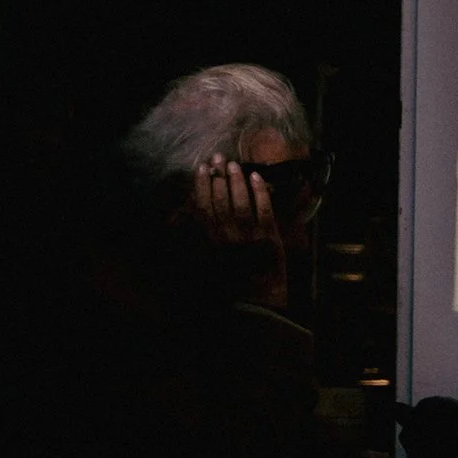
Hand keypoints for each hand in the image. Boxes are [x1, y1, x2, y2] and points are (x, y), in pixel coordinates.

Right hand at [193, 155, 288, 308]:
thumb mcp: (210, 259)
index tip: (201, 168)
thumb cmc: (233, 279)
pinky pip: (264, 209)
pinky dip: (260, 192)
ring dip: (236, 181)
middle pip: (221, 200)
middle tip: (218, 158)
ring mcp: (249, 236)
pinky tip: (256, 177)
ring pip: (240, 202)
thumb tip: (187, 214)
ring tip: (234, 165)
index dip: (202, 185)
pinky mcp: (269, 238)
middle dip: (218, 177)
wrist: (258, 298)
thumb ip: (202, 236)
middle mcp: (227, 236)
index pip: (203, 207)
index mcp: (211, 240)